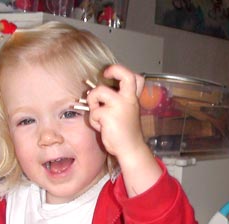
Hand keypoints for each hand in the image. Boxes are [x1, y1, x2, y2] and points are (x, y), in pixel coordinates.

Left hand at [86, 64, 160, 196]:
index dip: (120, 70)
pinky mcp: (108, 115)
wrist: (130, 148)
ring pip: (98, 92)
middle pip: (124, 75)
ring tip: (99, 115)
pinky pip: (93, 112)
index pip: (135, 77)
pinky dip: (94, 120)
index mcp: (133, 98)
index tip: (110, 73)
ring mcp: (119, 106)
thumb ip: (120, 100)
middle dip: (113, 70)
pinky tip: (102, 127)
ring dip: (93, 102)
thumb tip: (100, 91)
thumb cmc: (126, 132)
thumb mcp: (127, 112)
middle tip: (105, 74)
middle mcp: (128, 99)